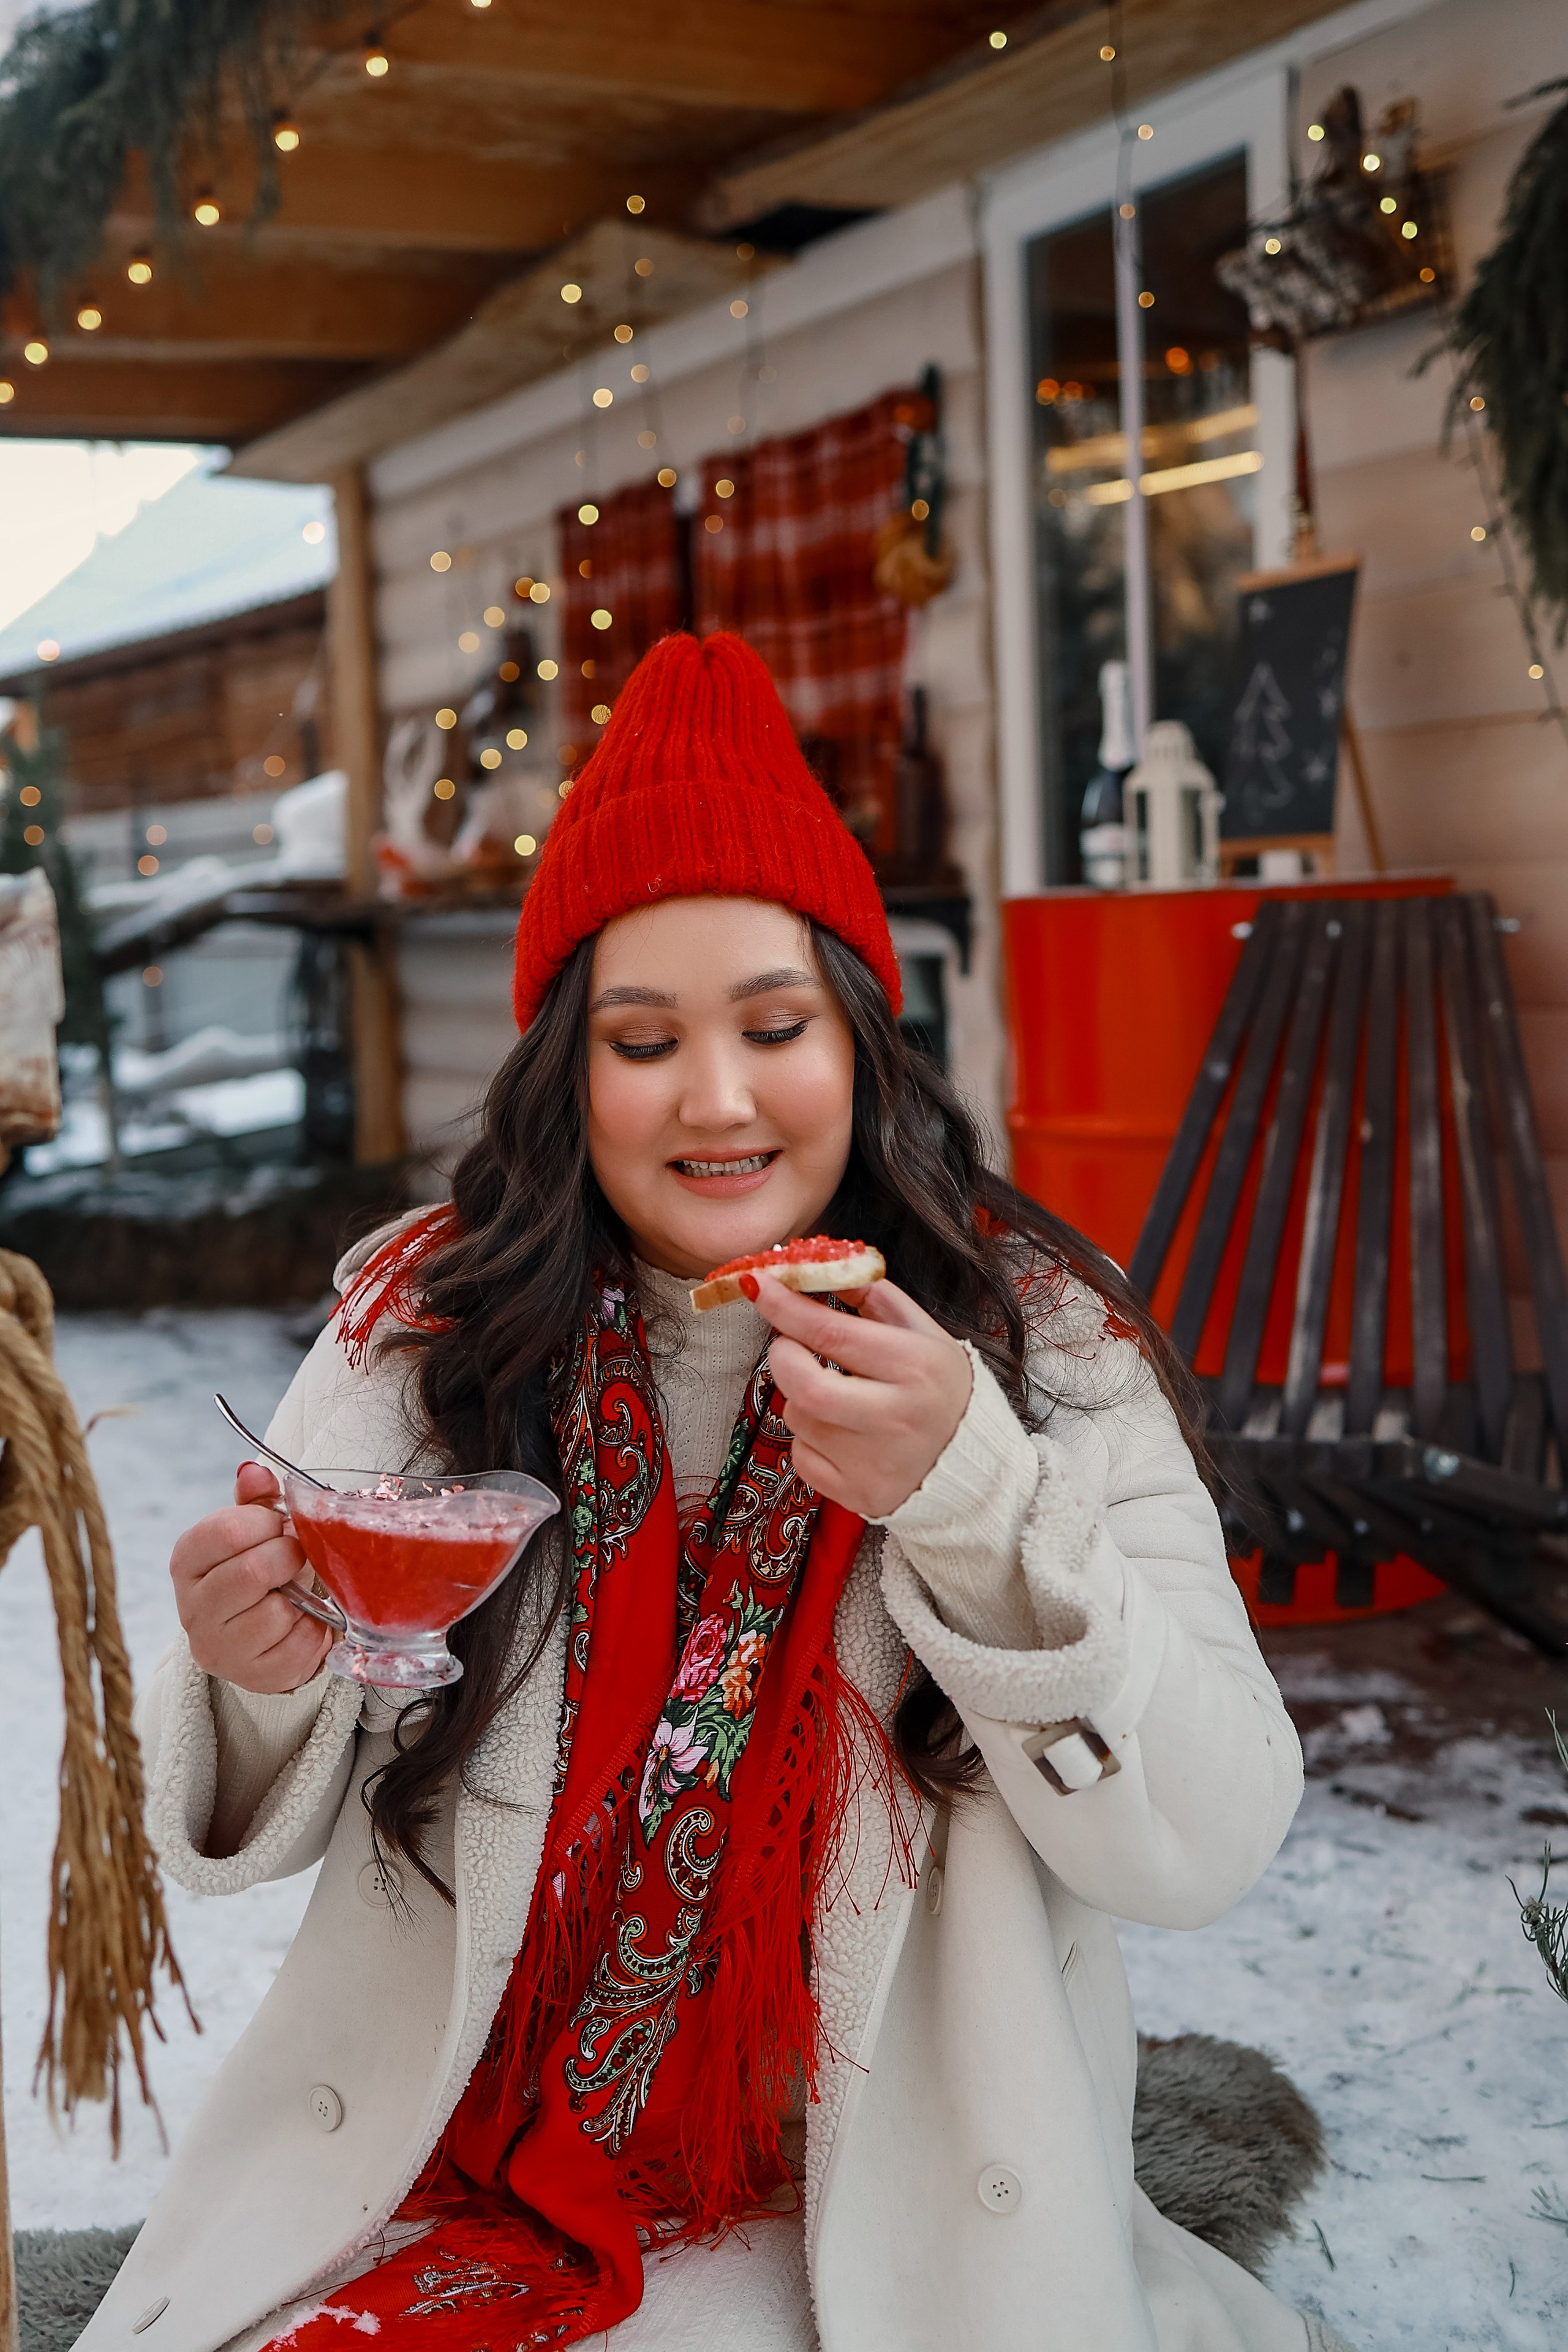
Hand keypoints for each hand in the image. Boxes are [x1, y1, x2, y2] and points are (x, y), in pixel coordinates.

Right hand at [170, 1460, 332, 1693]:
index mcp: (186, 1561)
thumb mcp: (253, 1530)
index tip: (280, 1527)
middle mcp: (191, 1608)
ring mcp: (217, 1647)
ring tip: (295, 1593)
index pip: (224, 1531)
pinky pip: (298, 1646)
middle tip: (297, 1557)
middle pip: (251, 1572)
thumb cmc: (259, 1571)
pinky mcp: (250, 1675)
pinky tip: (304, 1621)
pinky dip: (315, 1629)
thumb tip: (253, 1470)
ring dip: (301, 1598)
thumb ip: (255, 1500)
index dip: (265, 1523)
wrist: (260, 1636)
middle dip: (288, 1558)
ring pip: (275, 1614)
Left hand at [752, 1272, 972, 1519]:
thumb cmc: (942, 1389)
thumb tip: (817, 1268)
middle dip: (783, 1357)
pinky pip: (802, 1457)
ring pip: (798, 1419)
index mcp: (916, 1367)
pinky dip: (809, 1440)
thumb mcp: (923, 1333)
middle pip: (804, 1385)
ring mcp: (877, 1463)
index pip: (832, 1332)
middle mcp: (896, 1418)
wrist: (975, 1465)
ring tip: (837, 1397)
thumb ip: (873, 1297)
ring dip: (802, 1399)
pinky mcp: (859, 1495)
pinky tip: (842, 1435)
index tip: (755, 1283)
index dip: (784, 1306)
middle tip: (791, 1347)